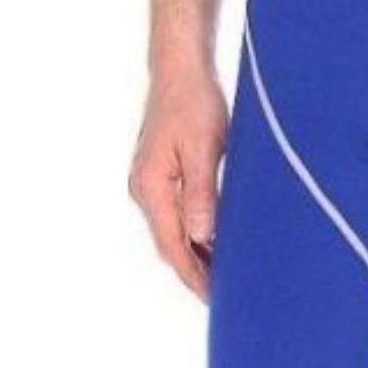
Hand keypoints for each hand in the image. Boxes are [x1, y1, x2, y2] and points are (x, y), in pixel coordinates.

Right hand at [129, 62, 228, 298]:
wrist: (180, 70)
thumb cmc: (194, 102)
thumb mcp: (203, 148)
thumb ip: (202, 193)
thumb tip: (201, 237)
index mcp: (151, 188)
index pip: (173, 246)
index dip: (193, 275)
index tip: (214, 298)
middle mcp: (144, 190)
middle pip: (170, 243)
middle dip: (194, 270)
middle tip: (223, 295)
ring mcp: (150, 181)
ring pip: (173, 229)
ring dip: (194, 252)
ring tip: (222, 273)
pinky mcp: (160, 172)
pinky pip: (176, 212)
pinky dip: (193, 230)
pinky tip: (212, 236)